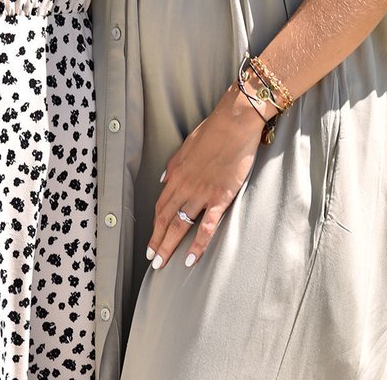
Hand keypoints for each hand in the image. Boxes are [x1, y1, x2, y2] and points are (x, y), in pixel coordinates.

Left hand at [146, 83, 265, 270]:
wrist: (234, 123)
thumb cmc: (213, 131)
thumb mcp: (187, 146)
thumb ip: (173, 165)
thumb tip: (163, 180)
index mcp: (176, 173)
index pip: (161, 205)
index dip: (154, 226)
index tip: (151, 241)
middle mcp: (185, 185)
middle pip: (165, 219)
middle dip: (157, 242)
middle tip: (153, 261)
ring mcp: (201, 193)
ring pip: (180, 225)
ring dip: (169, 246)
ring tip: (162, 265)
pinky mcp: (219, 197)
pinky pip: (206, 226)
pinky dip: (197, 245)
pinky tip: (190, 259)